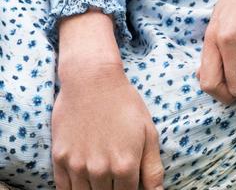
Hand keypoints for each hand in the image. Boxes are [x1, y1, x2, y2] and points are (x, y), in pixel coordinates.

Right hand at [52, 62, 163, 189]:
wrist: (92, 80)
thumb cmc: (124, 103)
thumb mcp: (148, 131)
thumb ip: (152, 168)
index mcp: (125, 165)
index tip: (129, 182)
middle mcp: (100, 170)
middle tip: (116, 176)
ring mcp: (77, 166)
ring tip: (102, 175)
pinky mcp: (59, 159)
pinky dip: (74, 189)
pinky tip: (83, 179)